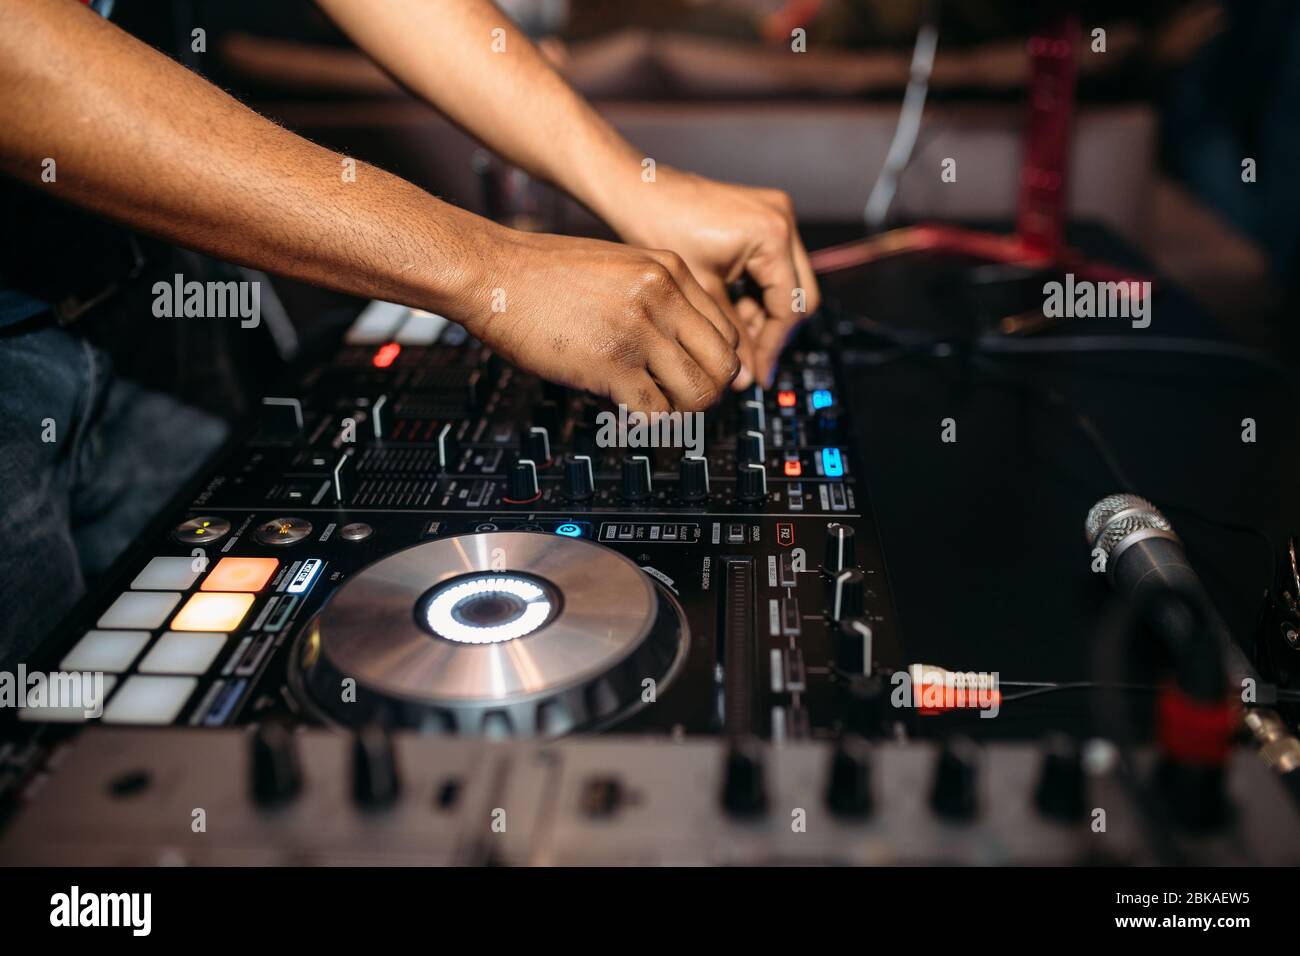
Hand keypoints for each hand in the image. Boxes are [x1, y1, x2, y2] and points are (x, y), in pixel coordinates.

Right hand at [459, 226, 741, 412]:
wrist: (494, 273)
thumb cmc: (543, 274)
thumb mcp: (619, 265)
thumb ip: (656, 296)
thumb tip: (677, 342)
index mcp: (670, 270)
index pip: (726, 331)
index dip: (714, 363)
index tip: (695, 376)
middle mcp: (663, 297)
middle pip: (723, 365)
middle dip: (707, 392)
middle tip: (681, 401)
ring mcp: (639, 330)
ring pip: (697, 393)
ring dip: (679, 412)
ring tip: (652, 408)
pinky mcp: (611, 363)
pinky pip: (655, 411)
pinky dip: (645, 423)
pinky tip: (625, 412)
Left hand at [609, 166, 820, 387]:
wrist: (638, 190)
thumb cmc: (658, 225)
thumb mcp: (700, 291)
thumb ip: (730, 336)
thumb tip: (748, 378)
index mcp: (772, 235)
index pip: (791, 306)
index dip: (773, 346)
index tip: (757, 373)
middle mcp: (783, 220)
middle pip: (798, 295)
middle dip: (771, 331)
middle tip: (748, 362)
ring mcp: (776, 216)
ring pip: (786, 284)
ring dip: (762, 314)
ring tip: (729, 336)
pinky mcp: (762, 219)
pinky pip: (772, 267)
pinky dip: (754, 293)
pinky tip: (729, 311)